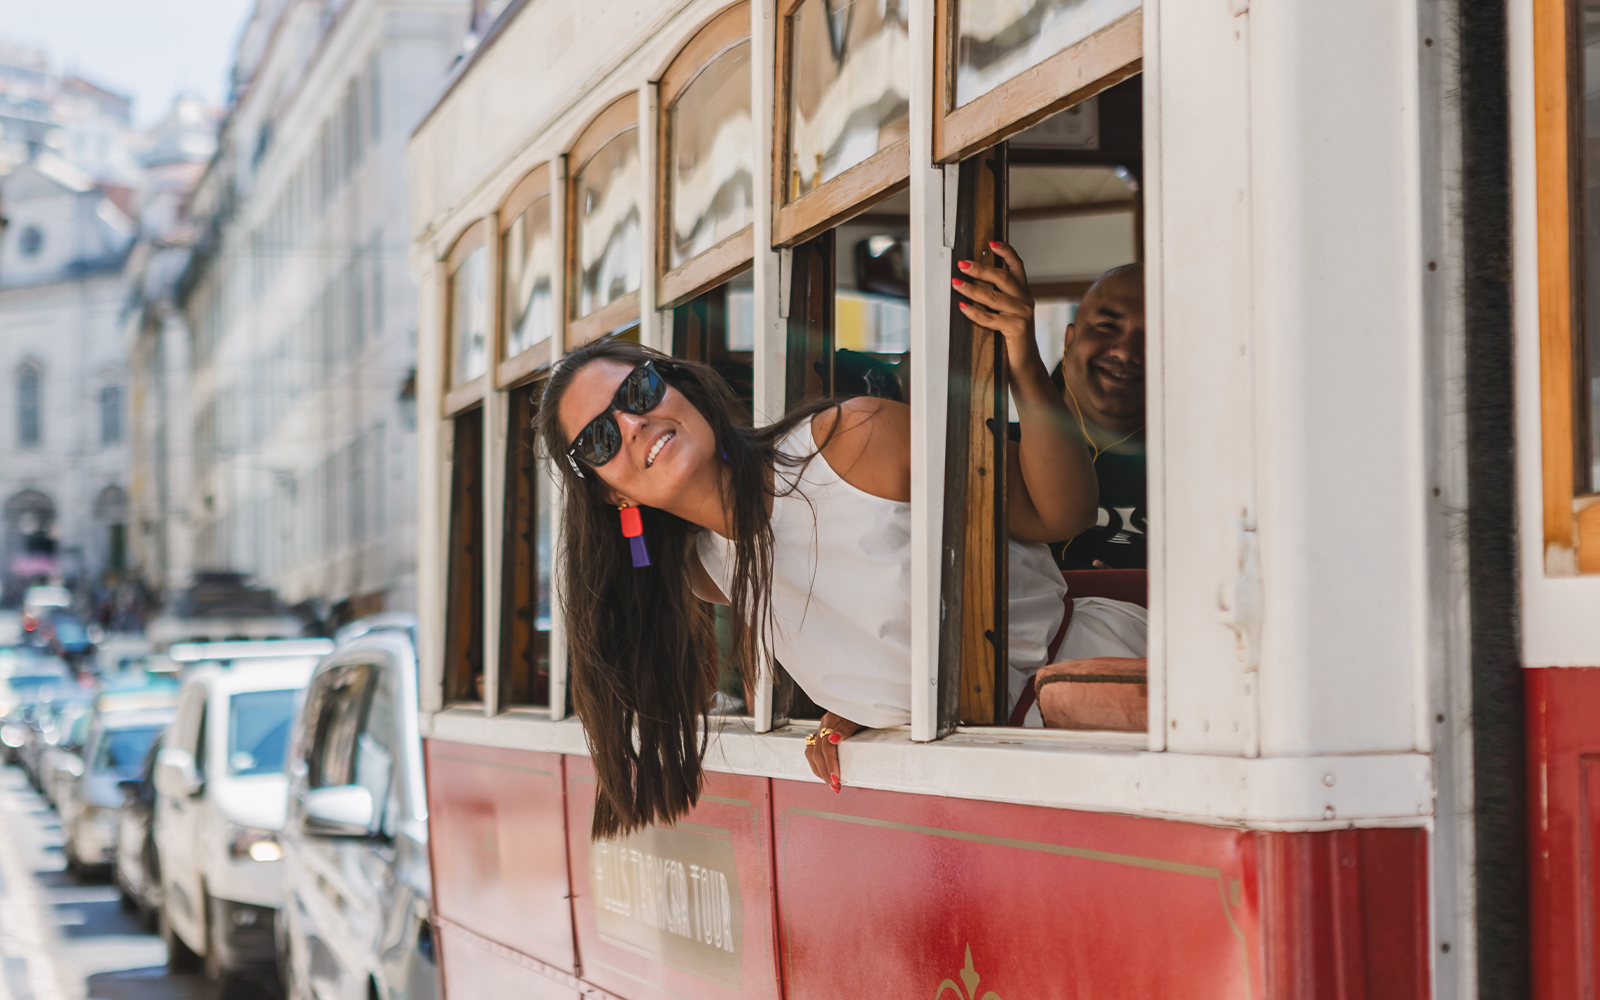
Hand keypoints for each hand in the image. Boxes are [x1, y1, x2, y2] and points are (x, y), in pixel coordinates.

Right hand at [804, 712, 863, 791]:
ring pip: (812, 752)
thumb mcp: (859, 716)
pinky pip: (814, 749)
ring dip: (819, 769)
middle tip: (835, 787)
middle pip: (817, 752)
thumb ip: (846, 727)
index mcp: (831, 719)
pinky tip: (823, 771)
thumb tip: (833, 739)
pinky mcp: (824, 732)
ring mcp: (823, 728)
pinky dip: (817, 762)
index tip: (836, 779)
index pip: (826, 747)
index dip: (830, 764)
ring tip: (828, 782)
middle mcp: (824, 724)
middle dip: (825, 772)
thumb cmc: (863, 708)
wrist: (862, 700)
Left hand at [952, 241, 1036, 372]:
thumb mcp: (1009, 313)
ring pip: (994, 297)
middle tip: (962, 265)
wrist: (1026, 364)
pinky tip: (962, 307)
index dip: (1006, 252)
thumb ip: (999, 297)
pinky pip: (991, 318)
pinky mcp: (1017, 329)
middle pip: (1003, 277)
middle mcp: (1025, 300)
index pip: (1017, 266)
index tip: (991, 242)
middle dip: (981, 269)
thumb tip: (974, 280)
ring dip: (972, 289)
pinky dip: (975, 313)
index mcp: (1023, 293)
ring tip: (956, 283)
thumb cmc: (1012, 337)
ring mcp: (1023, 315)